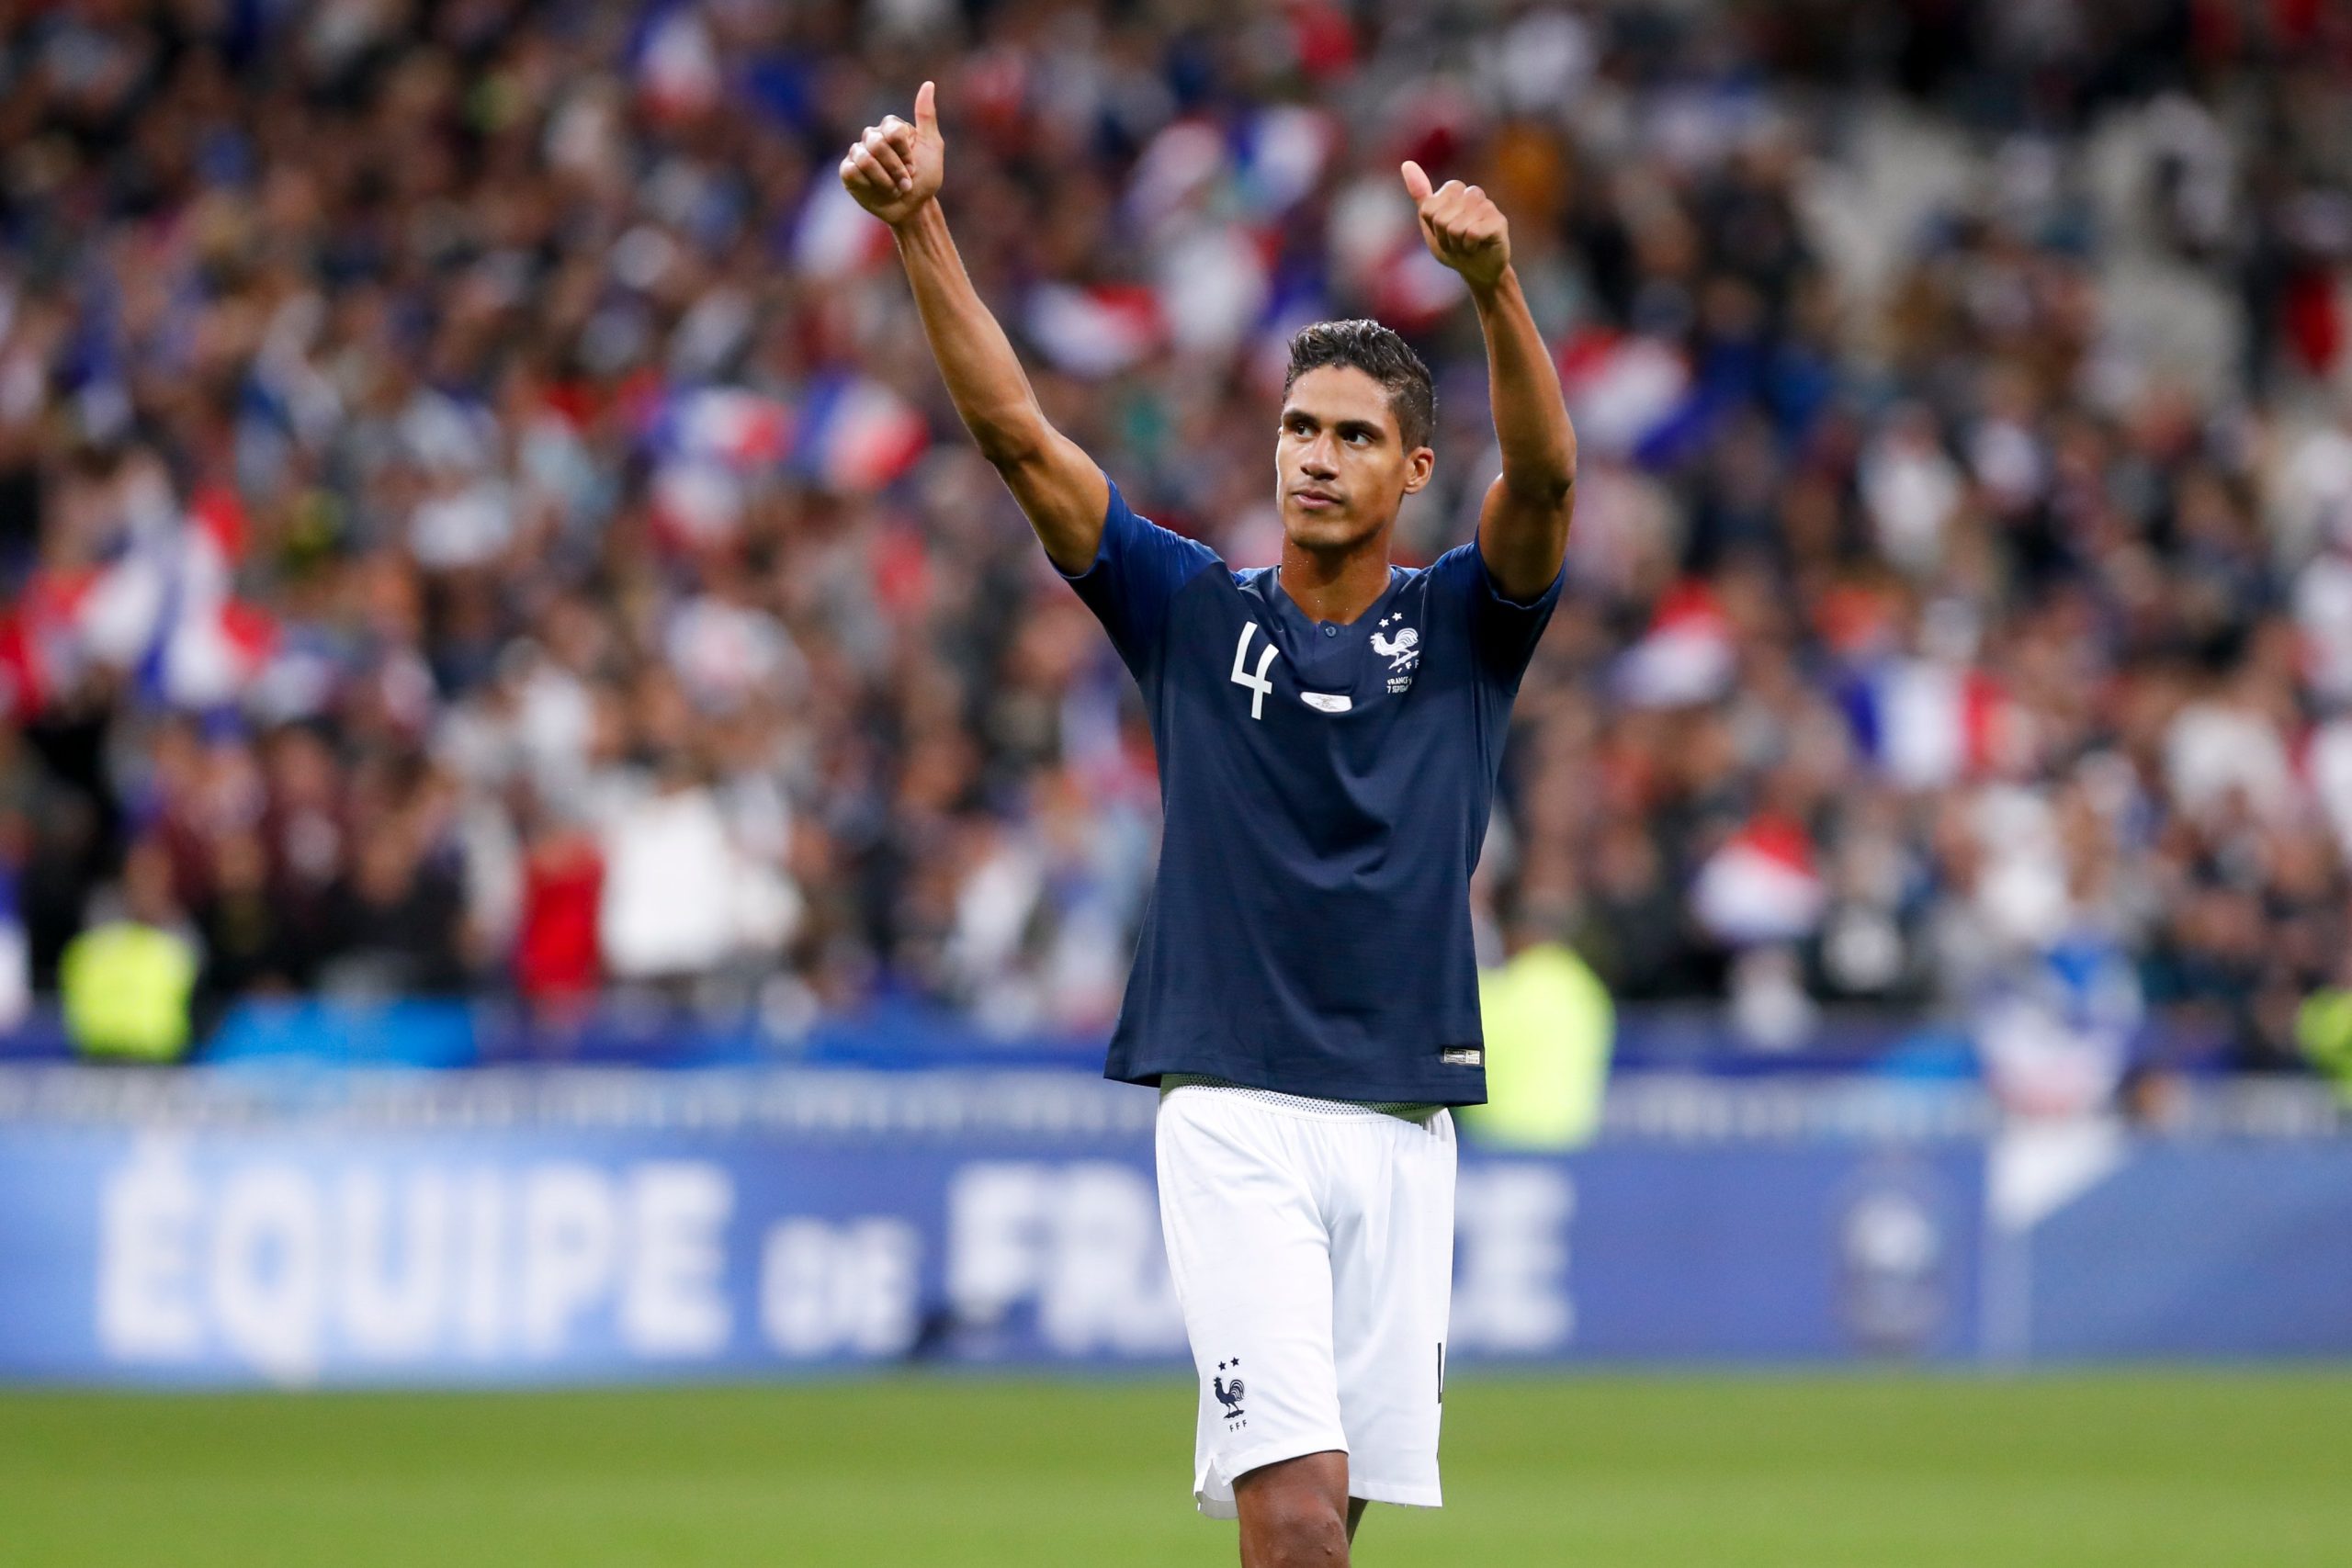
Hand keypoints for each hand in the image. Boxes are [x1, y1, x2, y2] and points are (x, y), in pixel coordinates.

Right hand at [839, 79, 944, 228]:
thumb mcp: (933, 146)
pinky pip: (852, 171)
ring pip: (864, 159)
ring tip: (894, 189)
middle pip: (877, 144)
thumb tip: (928, 83)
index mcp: (891, 127)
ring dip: (885, 180)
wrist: (914, 208)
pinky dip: (869, 184)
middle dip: (896, 168)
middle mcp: (872, 137)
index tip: (914, 166)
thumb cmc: (925, 178)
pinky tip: (876, 190)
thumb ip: (926, 116)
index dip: (905, 153)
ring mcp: (858, 153)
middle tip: (906, 182)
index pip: (892, 130)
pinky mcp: (848, 172)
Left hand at [1400, 159, 1510, 292]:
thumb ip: (1421, 194)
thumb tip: (1406, 163)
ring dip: (1457, 245)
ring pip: (1455, 227)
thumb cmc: (1454, 246)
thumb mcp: (1431, 222)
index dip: (1433, 228)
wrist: (1478, 271)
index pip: (1428, 208)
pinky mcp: (1499, 221)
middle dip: (1444, 239)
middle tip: (1457, 242)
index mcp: (1456, 191)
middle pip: (1440, 219)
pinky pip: (1471, 233)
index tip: (1443, 234)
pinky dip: (1469, 247)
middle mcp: (1473, 193)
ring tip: (1467, 245)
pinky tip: (1478, 247)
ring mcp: (1488, 205)